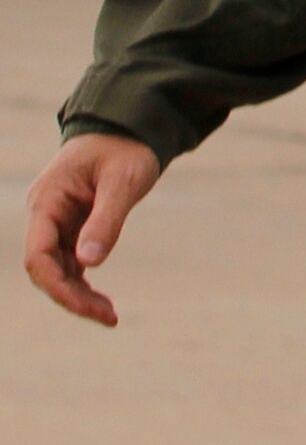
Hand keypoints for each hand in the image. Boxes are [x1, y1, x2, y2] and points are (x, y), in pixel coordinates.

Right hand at [23, 133, 161, 325]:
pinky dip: (83, 283)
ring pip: (56, 269)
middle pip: (45, 268)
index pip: (37, 254)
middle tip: (109, 316)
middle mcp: (45, 214)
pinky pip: (69, 263)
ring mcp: (56, 222)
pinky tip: (101, 301)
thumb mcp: (123, 181)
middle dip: (71, 296)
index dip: (56, 286)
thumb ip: (106, 219)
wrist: (129, 128)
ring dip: (78, 294)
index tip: (85, 307)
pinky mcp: (70, 227)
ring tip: (110, 315)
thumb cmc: (126, 148)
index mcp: (47, 200)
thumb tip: (89, 264)